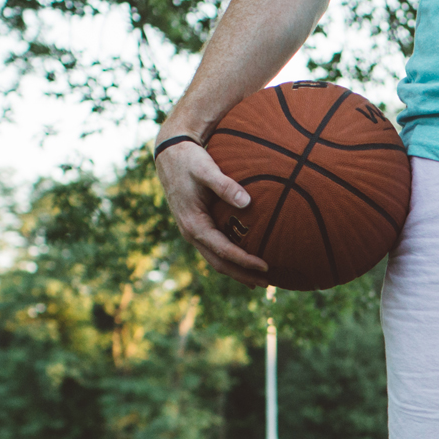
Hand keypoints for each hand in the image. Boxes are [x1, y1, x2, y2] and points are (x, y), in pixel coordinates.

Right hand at [157, 137, 269, 284]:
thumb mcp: (206, 170)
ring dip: (237, 271)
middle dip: (243, 275)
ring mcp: (193, 232)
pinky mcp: (198, 227)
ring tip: (259, 280)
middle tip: (268, 283)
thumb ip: (225, 185)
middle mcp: (192, 233)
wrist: (170, 154)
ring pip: (216, 260)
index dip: (245, 261)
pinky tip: (245, 260)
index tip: (266, 266)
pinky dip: (230, 259)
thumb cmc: (190, 161)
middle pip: (219, 263)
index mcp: (194, 224)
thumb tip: (247, 202)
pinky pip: (215, 250)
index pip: (224, 251)